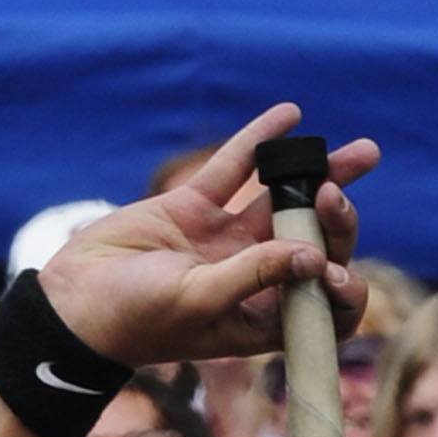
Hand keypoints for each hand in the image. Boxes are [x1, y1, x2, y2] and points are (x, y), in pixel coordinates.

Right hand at [40, 106, 375, 365]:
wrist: (75, 302)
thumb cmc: (134, 320)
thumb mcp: (198, 301)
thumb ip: (254, 275)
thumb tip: (313, 255)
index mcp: (257, 318)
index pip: (318, 305)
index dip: (338, 288)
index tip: (332, 269)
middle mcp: (249, 279)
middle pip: (312, 244)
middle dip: (335, 218)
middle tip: (336, 193)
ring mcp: (223, 241)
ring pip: (284, 201)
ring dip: (322, 174)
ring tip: (362, 152)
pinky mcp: (194, 209)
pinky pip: (235, 169)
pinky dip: (261, 142)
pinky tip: (290, 116)